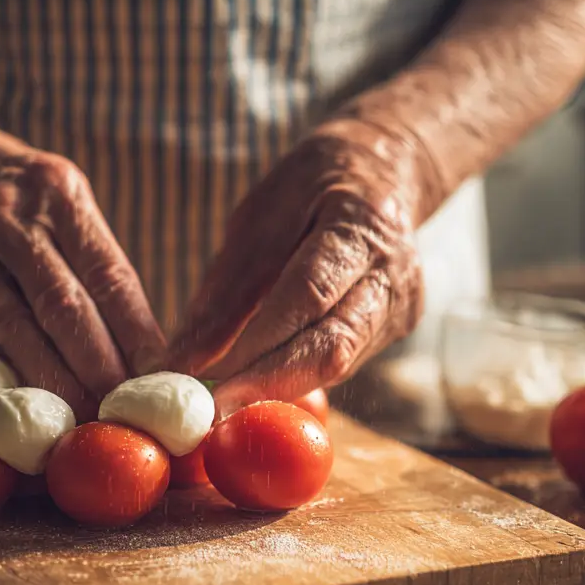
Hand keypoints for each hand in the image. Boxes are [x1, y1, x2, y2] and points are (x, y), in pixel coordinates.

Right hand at [0, 72, 163, 414]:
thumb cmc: (0, 184)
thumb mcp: (50, 193)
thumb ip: (85, 255)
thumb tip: (132, 340)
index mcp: (56, 191)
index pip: (109, 273)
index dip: (138, 333)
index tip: (161, 378)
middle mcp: (8, 215)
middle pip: (65, 307)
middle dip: (100, 368)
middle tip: (125, 414)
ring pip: (17, 329)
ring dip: (54, 383)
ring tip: (83, 418)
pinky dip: (6, 371)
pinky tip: (28, 402)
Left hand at [165, 119, 425, 412]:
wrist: (385, 170)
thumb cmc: (310, 188)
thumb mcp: (259, 216)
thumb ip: (226, 289)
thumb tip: (181, 359)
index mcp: (362, 226)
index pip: (308, 296)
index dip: (257, 348)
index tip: (206, 385)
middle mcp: (394, 274)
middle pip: (332, 346)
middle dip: (266, 385)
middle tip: (210, 413)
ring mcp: (402, 306)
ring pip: (337, 364)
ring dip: (277, 386)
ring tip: (222, 400)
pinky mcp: (395, 328)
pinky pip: (340, 362)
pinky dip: (294, 375)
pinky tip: (257, 379)